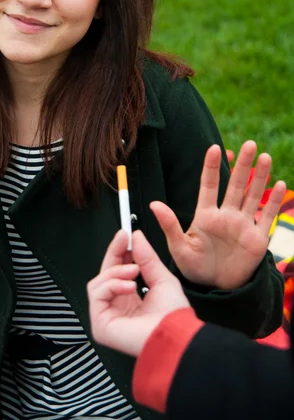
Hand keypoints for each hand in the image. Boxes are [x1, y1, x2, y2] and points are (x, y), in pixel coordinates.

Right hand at [87, 229, 189, 356]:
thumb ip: (147, 257)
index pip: (116, 272)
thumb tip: (135, 236)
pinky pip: (97, 293)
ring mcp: (107, 317)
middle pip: (105, 274)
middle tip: (123, 239)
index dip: (118, 252)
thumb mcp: (161, 278)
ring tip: (135, 271)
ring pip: (98, 282)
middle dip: (114, 253)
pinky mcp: (100, 325)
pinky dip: (112, 284)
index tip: (124, 235)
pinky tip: (129, 286)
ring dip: (116, 271)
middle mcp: (117, 309)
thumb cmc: (174, 317)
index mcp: (130, 301)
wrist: (176, 336)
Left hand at [150, 141, 285, 289]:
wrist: (215, 289)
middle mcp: (226, 215)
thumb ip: (169, 225)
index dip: (211, 167)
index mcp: (206, 215)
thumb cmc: (194, 267)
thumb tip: (154, 203)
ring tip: (264, 156)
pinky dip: (274, 201)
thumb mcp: (178, 247)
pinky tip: (280, 184)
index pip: (209, 185)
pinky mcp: (257, 238)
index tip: (214, 148)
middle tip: (249, 145)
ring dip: (260, 177)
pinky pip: (267, 216)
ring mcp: (243, 225)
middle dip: (243, 165)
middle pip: (236, 185)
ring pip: (253, 195)